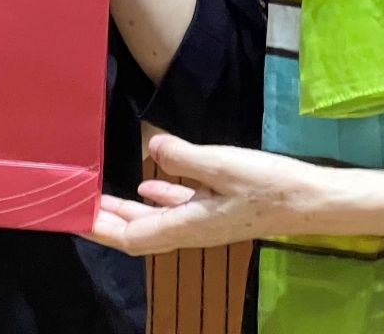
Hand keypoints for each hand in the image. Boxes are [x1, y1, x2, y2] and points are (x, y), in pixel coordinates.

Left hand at [88, 134, 328, 254]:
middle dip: (106, 223)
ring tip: (101, 197)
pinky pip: (177, 208)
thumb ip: (185, 157)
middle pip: (138, 234)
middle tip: (77, 207)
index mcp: (188, 226)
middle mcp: (191, 230)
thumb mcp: (223, 164)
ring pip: (155, 220)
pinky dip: (157, 197)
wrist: (309, 199)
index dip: (101, 229)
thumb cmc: (269, 184)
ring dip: (126, 211)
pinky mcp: (217, 208)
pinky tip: (147, 182)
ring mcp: (204, 221)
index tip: (74, 217)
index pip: (132, 237)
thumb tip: (153, 148)